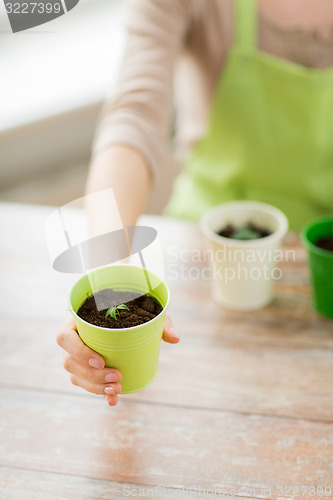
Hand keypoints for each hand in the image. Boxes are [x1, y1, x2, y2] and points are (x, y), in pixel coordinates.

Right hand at [57, 312, 178, 405]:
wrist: (116, 308)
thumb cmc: (125, 305)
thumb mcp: (141, 308)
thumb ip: (159, 320)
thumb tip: (175, 338)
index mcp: (75, 319)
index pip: (65, 338)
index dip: (79, 352)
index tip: (101, 360)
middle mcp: (70, 338)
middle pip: (70, 362)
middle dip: (93, 375)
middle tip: (118, 377)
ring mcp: (74, 354)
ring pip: (75, 375)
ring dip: (95, 386)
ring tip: (117, 389)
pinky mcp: (82, 366)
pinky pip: (84, 382)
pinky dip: (99, 392)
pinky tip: (112, 399)